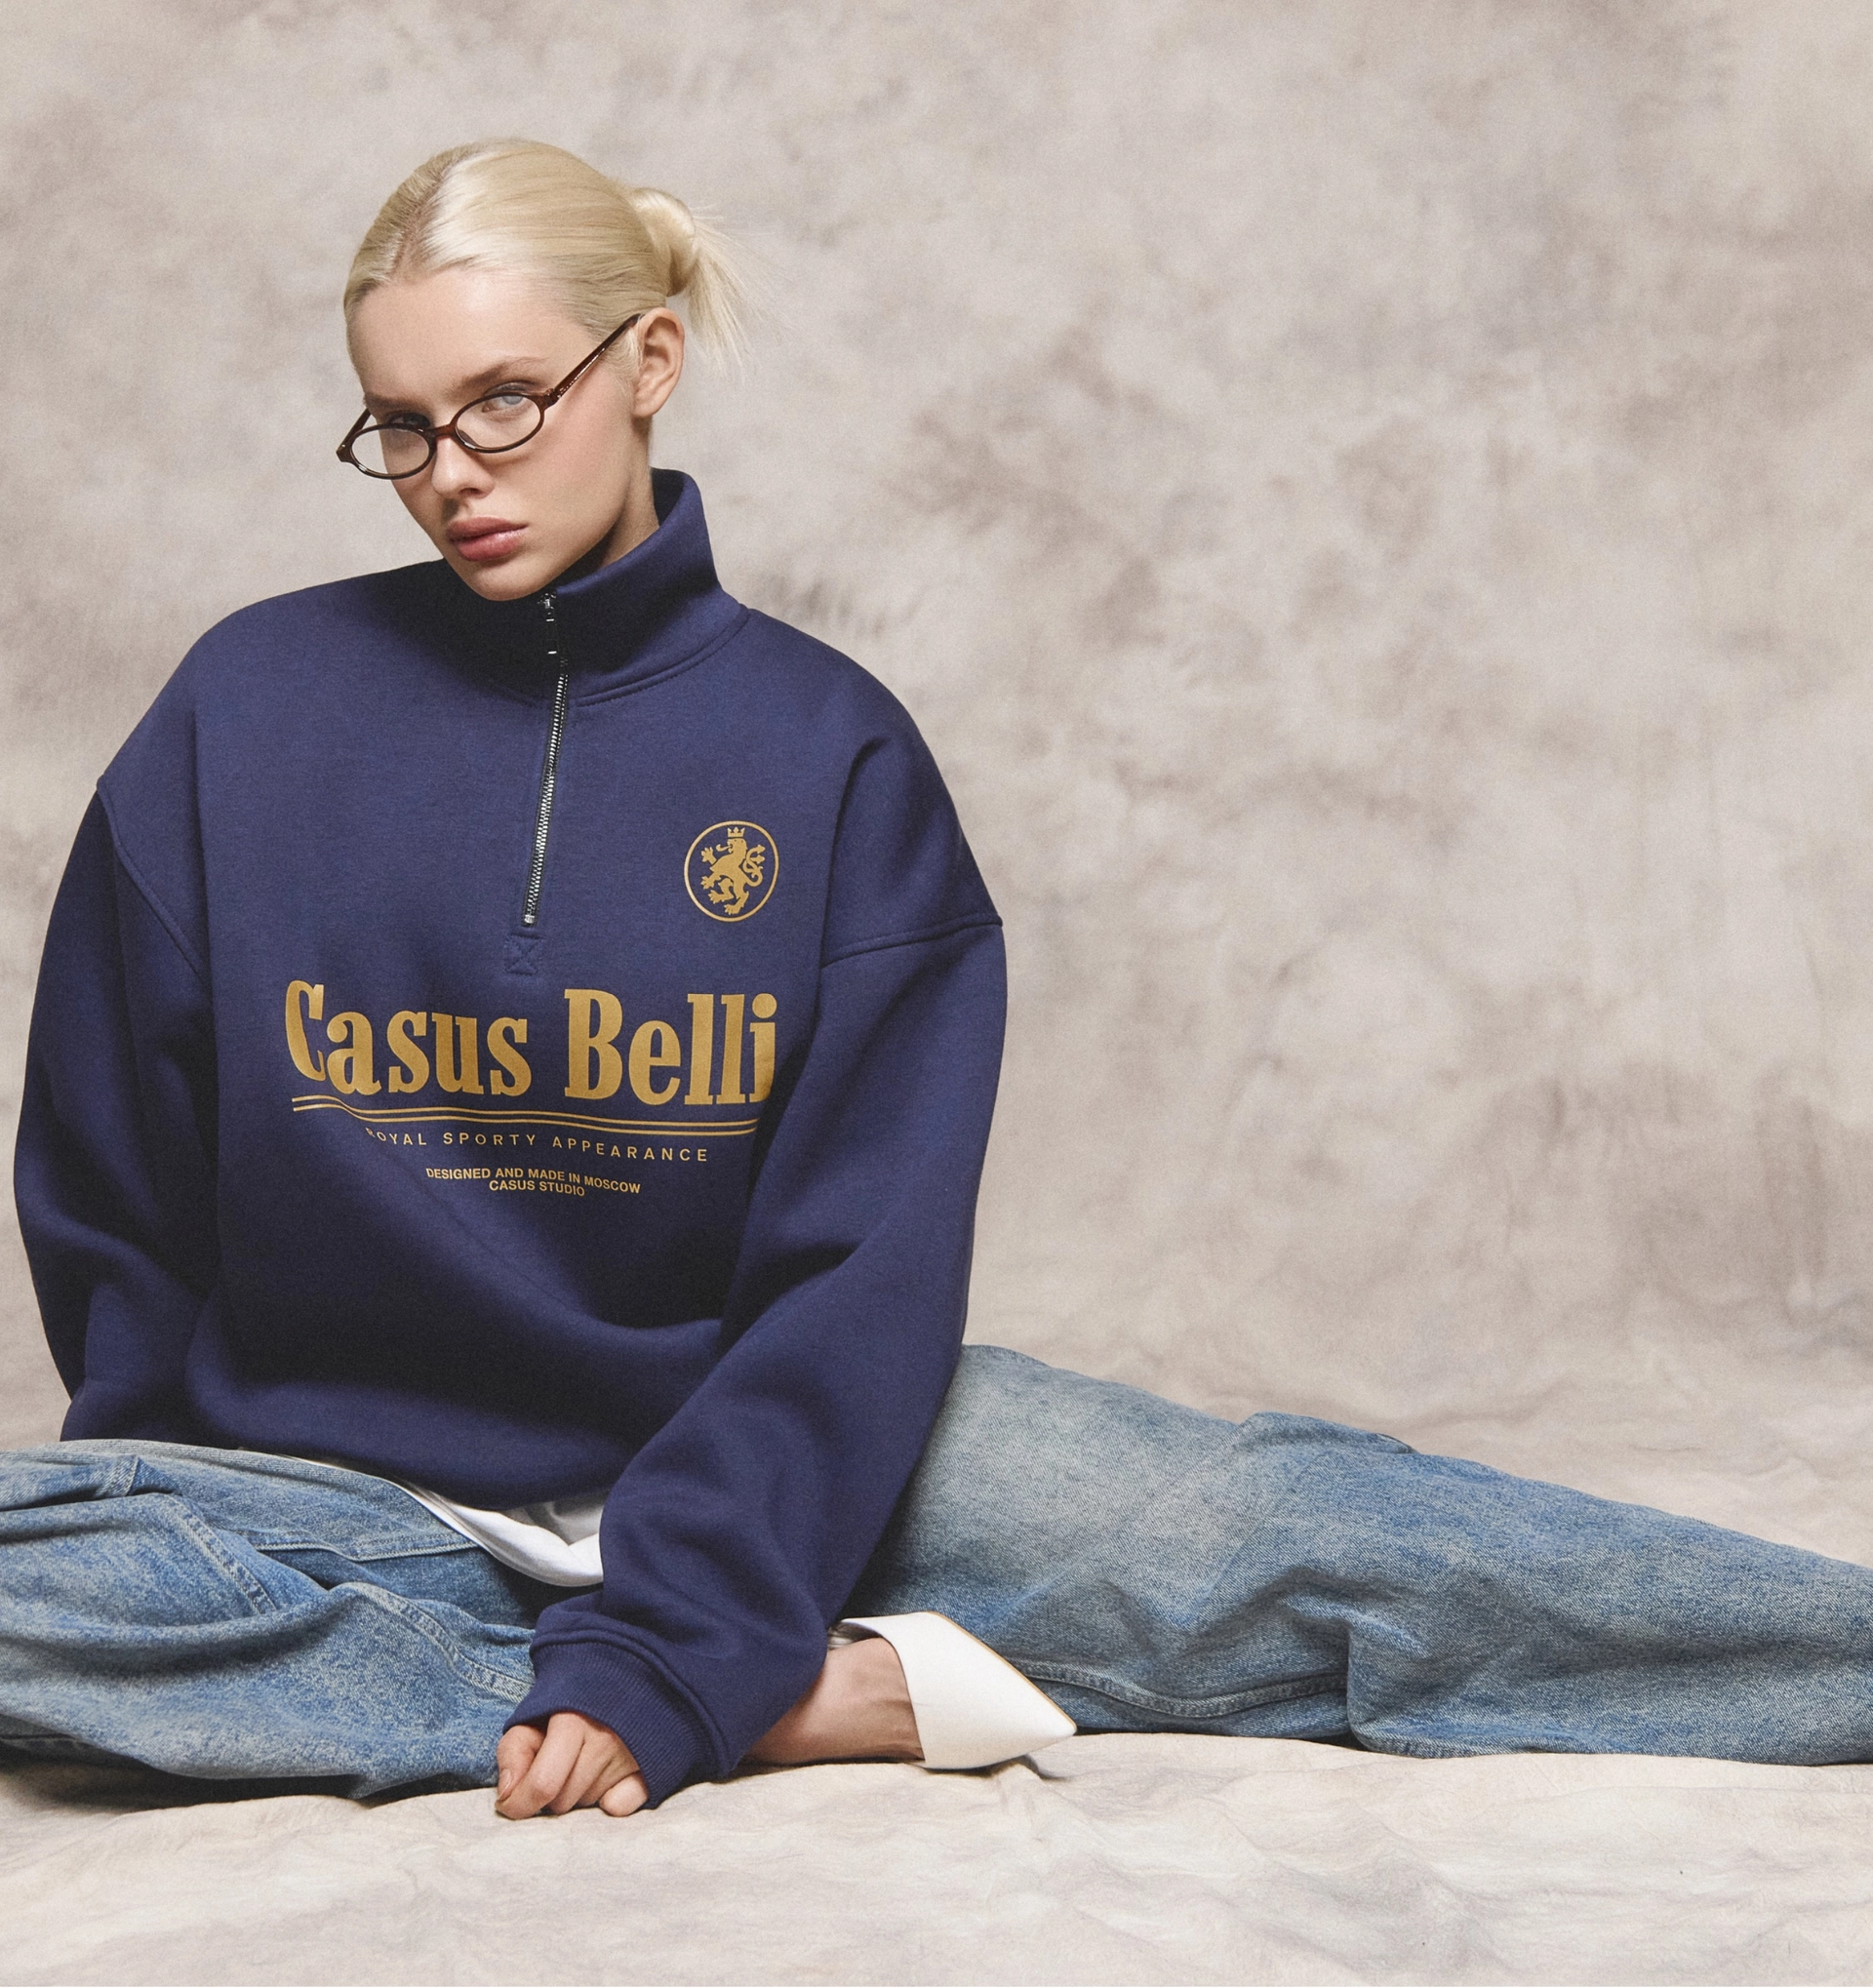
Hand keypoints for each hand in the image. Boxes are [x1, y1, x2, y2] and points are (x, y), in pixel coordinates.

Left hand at [495, 1710, 647, 1818]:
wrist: (628, 1669)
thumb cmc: (573, 1697)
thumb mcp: (534, 1713)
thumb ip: (513, 1751)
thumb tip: (507, 1796)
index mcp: (574, 1720)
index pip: (543, 1784)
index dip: (519, 1803)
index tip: (510, 1803)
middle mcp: (606, 1739)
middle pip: (562, 1801)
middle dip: (551, 1791)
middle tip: (559, 1762)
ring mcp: (632, 1756)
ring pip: (587, 1804)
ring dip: (579, 1791)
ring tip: (585, 1759)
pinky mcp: (652, 1769)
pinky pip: (618, 1807)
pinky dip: (609, 1799)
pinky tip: (609, 1777)